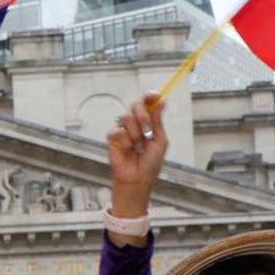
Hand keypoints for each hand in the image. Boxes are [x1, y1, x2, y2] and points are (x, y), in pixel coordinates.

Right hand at [106, 98, 166, 219]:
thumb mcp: (160, 141)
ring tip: (137, 147)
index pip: (148, 104)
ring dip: (135, 134)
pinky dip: (124, 141)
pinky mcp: (112, 139)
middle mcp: (136, 124)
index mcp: (149, 122)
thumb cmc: (151, 163)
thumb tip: (162, 102)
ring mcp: (124, 130)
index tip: (153, 96)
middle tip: (147, 131)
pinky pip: (116, 131)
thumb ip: (158, 121)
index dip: (150, 97)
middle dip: (143, 117)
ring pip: (126, 118)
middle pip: (136, 106)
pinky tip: (127, 150)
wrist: (138, 178)